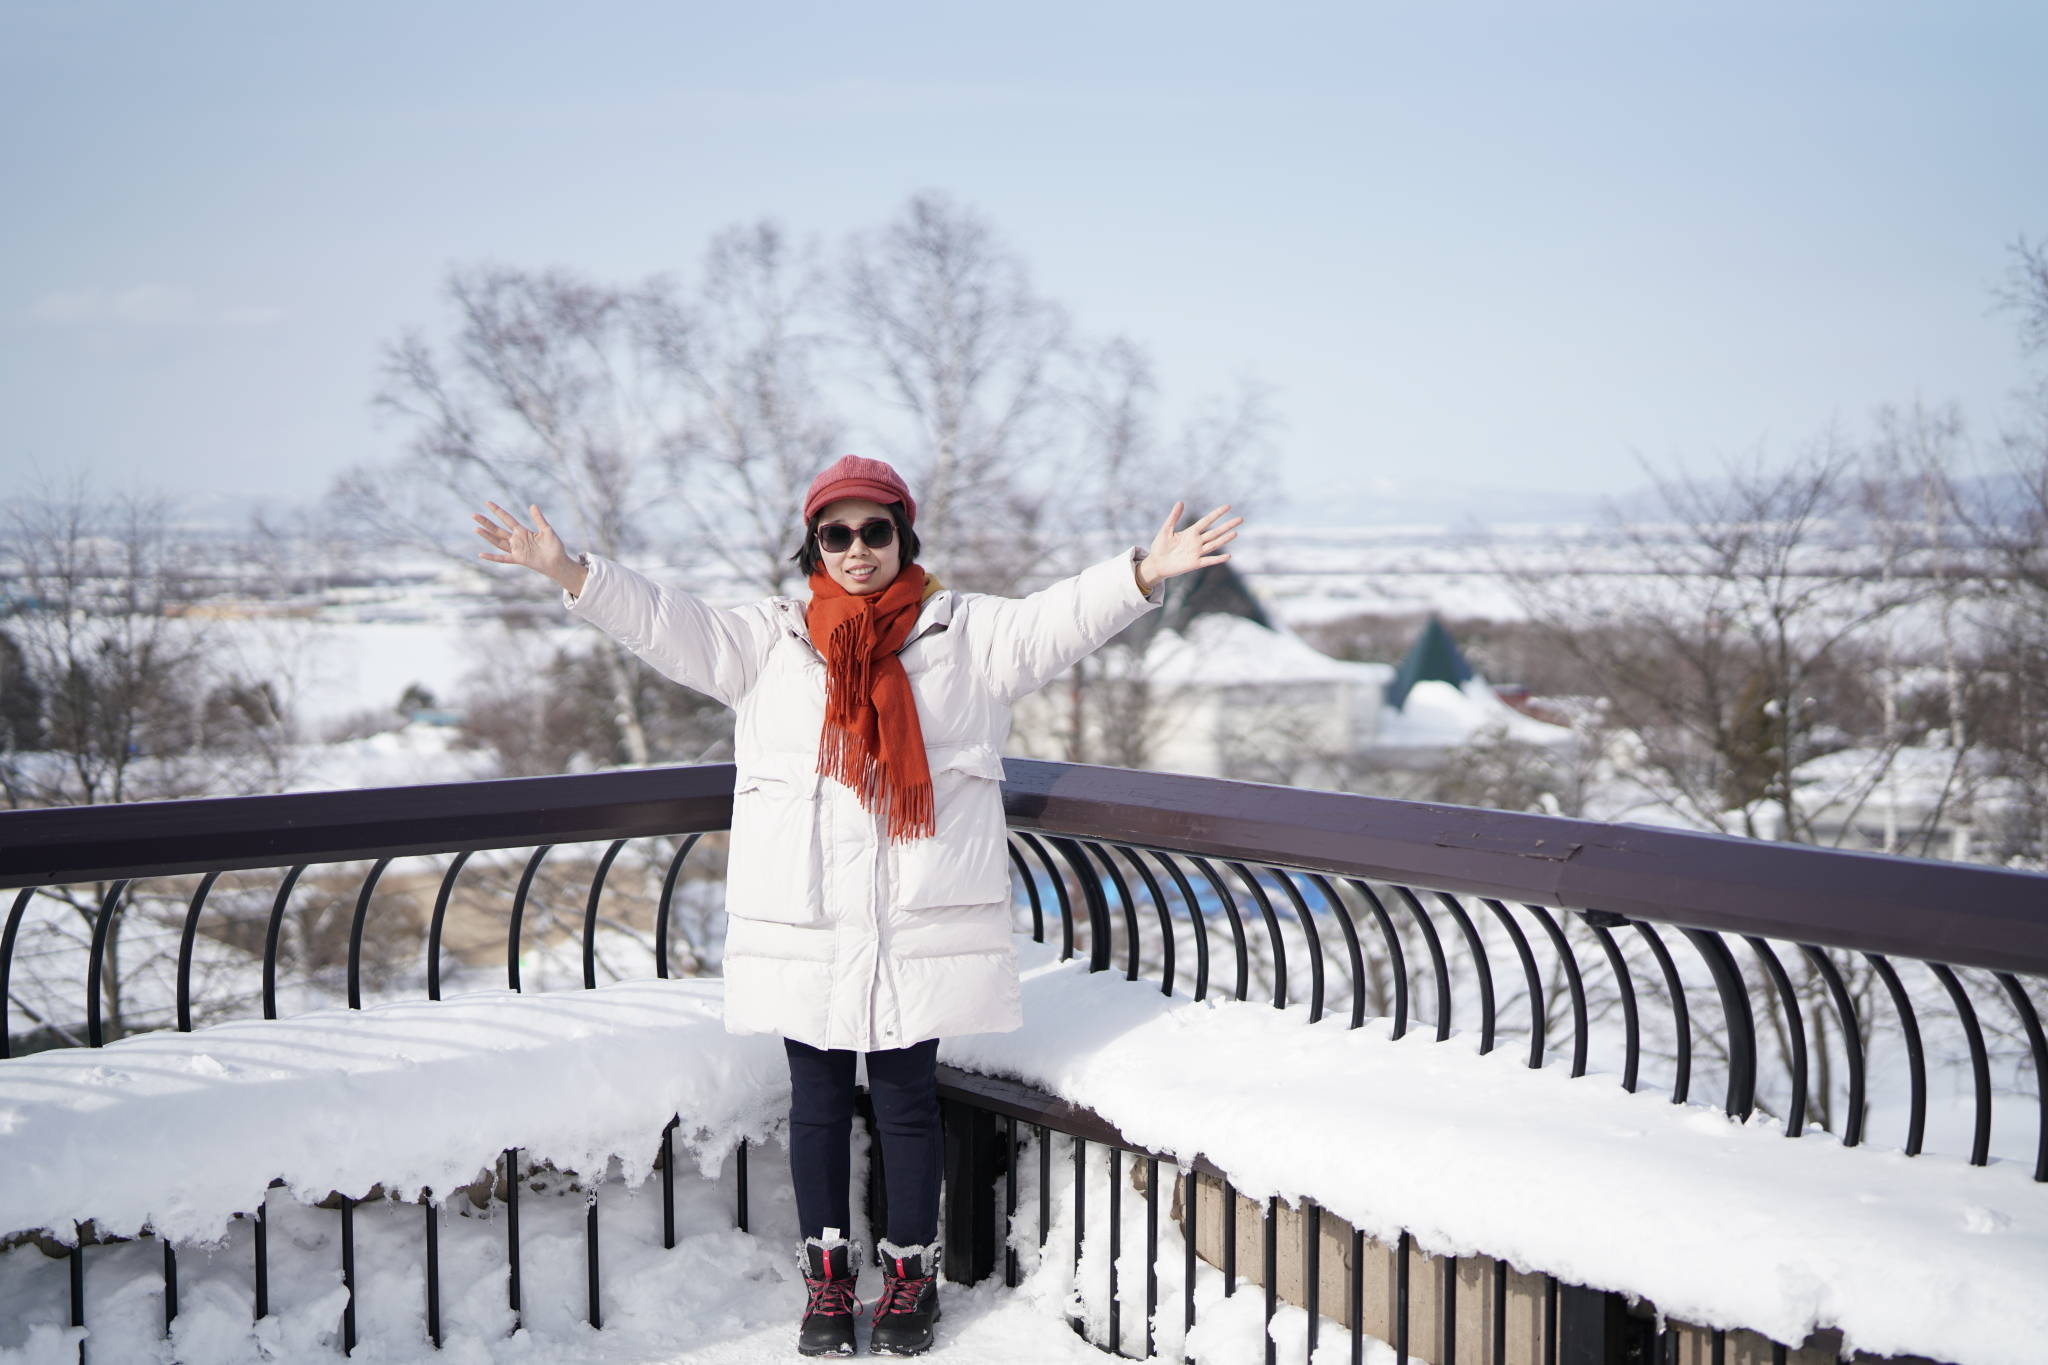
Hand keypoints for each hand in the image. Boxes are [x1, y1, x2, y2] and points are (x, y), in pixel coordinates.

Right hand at [473, 502, 587, 595]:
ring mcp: (517, 550)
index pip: (507, 519)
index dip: (498, 511)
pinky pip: (503, 559)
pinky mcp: (519, 559)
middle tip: (474, 515)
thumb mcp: (547, 530)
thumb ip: (539, 519)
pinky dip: (492, 557)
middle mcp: (517, 540)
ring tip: (476, 528)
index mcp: (523, 532)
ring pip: (498, 542)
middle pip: (498, 530)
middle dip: (486, 522)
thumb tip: (532, 505)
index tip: (488, 503)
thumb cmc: (554, 547)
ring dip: (487, 536)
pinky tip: (481, 554)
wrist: (558, 562)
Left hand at [1137, 502, 1241, 592]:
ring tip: (1235, 533)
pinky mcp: (1195, 563)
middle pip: (1215, 532)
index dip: (1217, 514)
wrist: (1156, 563)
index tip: (1228, 507)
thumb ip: (1174, 517)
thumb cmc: (1160, 546)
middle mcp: (1196, 542)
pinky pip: (1209, 561)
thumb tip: (1181, 502)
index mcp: (1191, 532)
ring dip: (1225, 539)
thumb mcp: (1166, 529)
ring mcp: (1197, 553)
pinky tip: (1228, 555)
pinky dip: (1218, 559)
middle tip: (1240, 519)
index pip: (1207, 521)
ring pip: (1214, 544)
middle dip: (1227, 525)